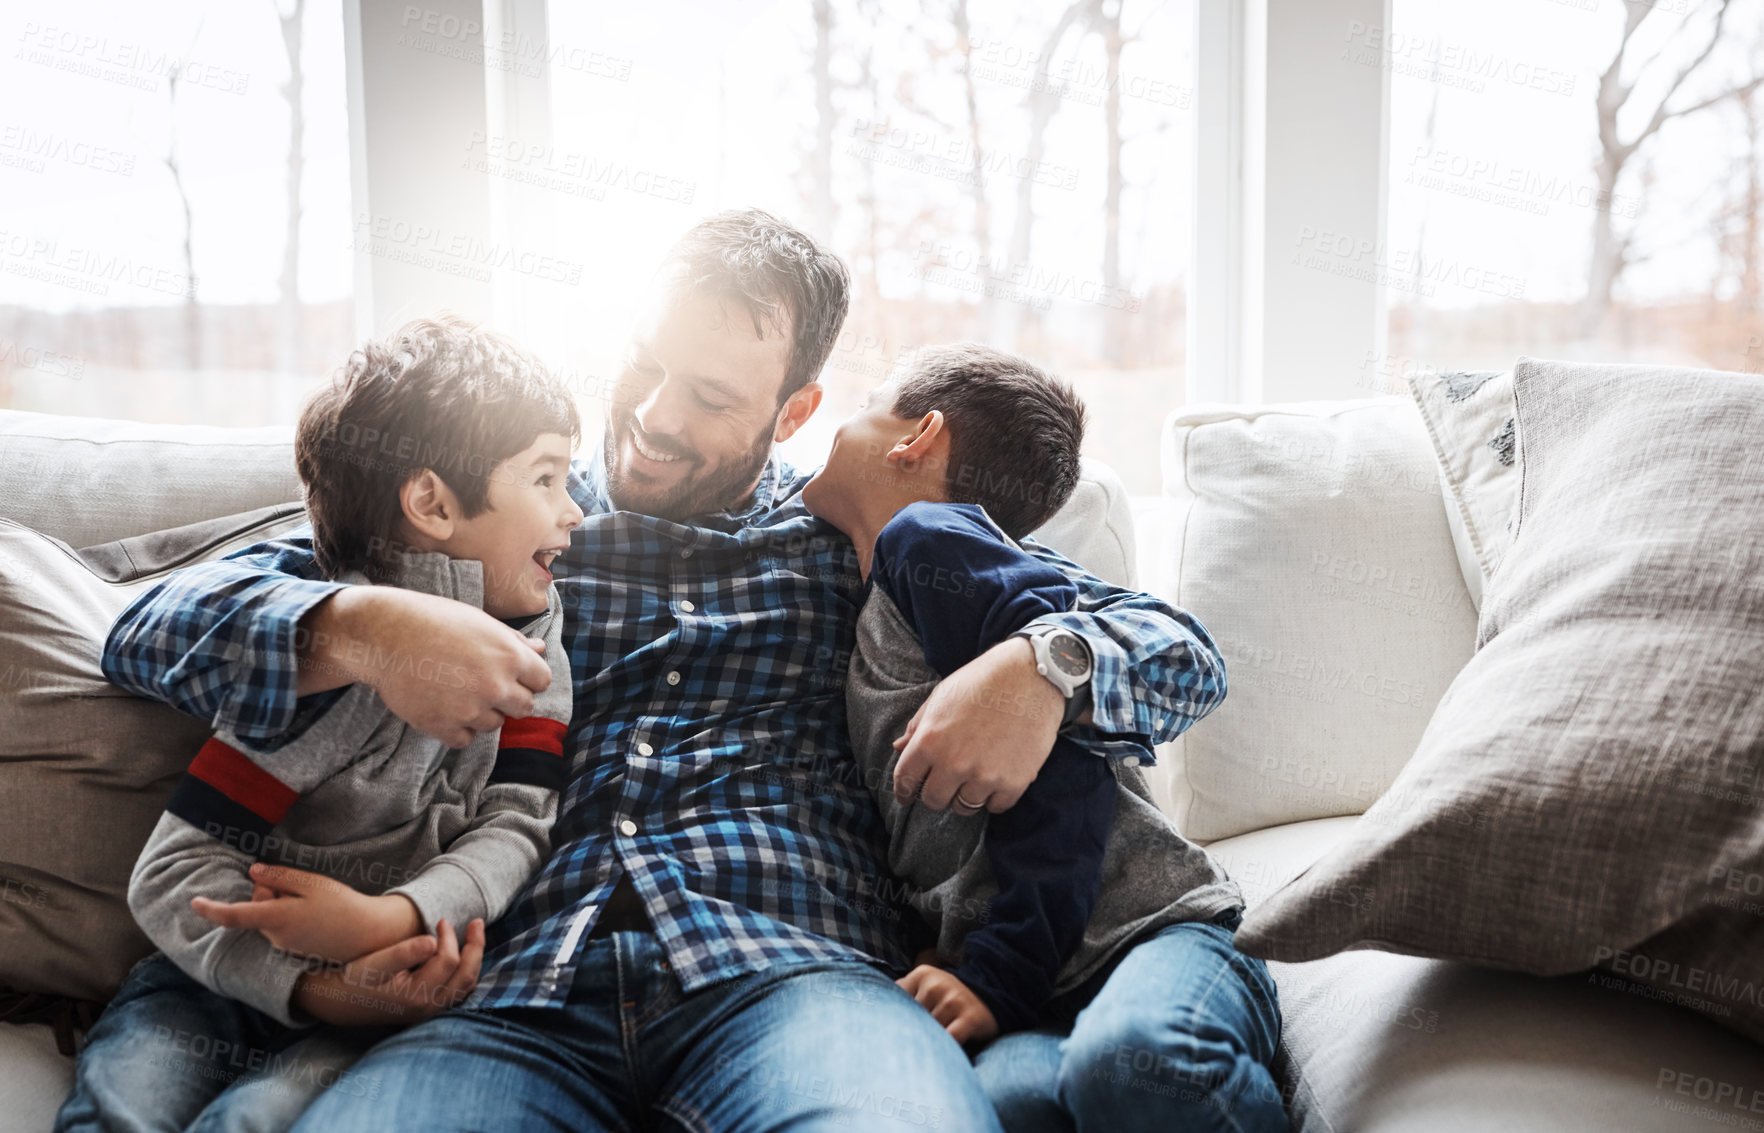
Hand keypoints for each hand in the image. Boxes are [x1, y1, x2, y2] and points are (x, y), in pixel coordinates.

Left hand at [192, 864, 421, 963]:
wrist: (368, 936)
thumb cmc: (342, 906)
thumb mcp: (312, 884)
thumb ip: (280, 877)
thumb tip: (254, 872)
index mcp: (277, 919)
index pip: (235, 915)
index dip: (212, 909)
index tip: (195, 902)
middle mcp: (276, 937)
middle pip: (256, 908)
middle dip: (267, 891)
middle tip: (295, 882)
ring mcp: (285, 946)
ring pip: (270, 917)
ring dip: (281, 902)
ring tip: (312, 898)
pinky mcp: (296, 950)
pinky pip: (282, 927)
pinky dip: (291, 915)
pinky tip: (315, 911)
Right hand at [291, 917, 484, 1027]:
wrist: (339, 1002)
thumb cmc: (354, 979)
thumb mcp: (373, 964)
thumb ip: (403, 953)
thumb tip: (433, 941)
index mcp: (416, 997)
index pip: (448, 961)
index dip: (449, 936)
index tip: (440, 919)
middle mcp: (428, 1009)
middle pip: (466, 976)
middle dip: (475, 947)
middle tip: (477, 922)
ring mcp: (429, 1013)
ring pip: (465, 986)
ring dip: (473, 959)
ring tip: (474, 934)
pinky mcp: (427, 1011)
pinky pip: (457, 991)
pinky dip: (465, 971)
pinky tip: (464, 954)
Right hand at [296, 586, 550, 748]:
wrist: (384, 636)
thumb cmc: (433, 621)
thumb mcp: (480, 622)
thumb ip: (514, 641)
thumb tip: (540, 649)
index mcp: (510, 656)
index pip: (542, 681)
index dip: (528, 677)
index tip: (512, 674)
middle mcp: (496, 686)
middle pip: (524, 707)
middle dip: (509, 698)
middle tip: (484, 684)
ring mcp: (470, 710)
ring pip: (494, 725)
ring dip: (482, 713)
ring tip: (457, 691)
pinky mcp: (444, 727)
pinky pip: (465, 740)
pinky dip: (457, 729)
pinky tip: (444, 707)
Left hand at [891, 637, 1062, 812]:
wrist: (1032, 675)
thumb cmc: (983, 681)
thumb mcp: (941, 697)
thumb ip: (917, 726)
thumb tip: (899, 748)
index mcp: (930, 740)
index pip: (905, 780)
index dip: (903, 791)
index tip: (906, 796)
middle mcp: (954, 763)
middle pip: (933, 800)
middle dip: (935, 793)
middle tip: (945, 784)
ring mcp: (985, 775)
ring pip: (964, 807)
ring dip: (965, 796)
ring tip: (973, 778)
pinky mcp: (1014, 782)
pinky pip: (995, 806)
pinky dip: (994, 797)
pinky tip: (996, 780)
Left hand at [897, 964, 998, 1045]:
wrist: (991, 999)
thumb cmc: (948, 1001)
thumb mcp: (925, 988)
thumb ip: (902, 995)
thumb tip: (873, 1013)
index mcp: (922, 975)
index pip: (897, 1003)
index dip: (898, 1020)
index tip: (898, 1028)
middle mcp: (936, 984)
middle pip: (912, 1019)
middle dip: (914, 1033)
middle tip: (916, 1042)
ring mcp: (954, 1000)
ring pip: (929, 1032)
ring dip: (932, 1042)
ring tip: (937, 1043)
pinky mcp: (969, 1018)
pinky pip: (949, 1039)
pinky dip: (946, 1049)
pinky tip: (946, 1052)